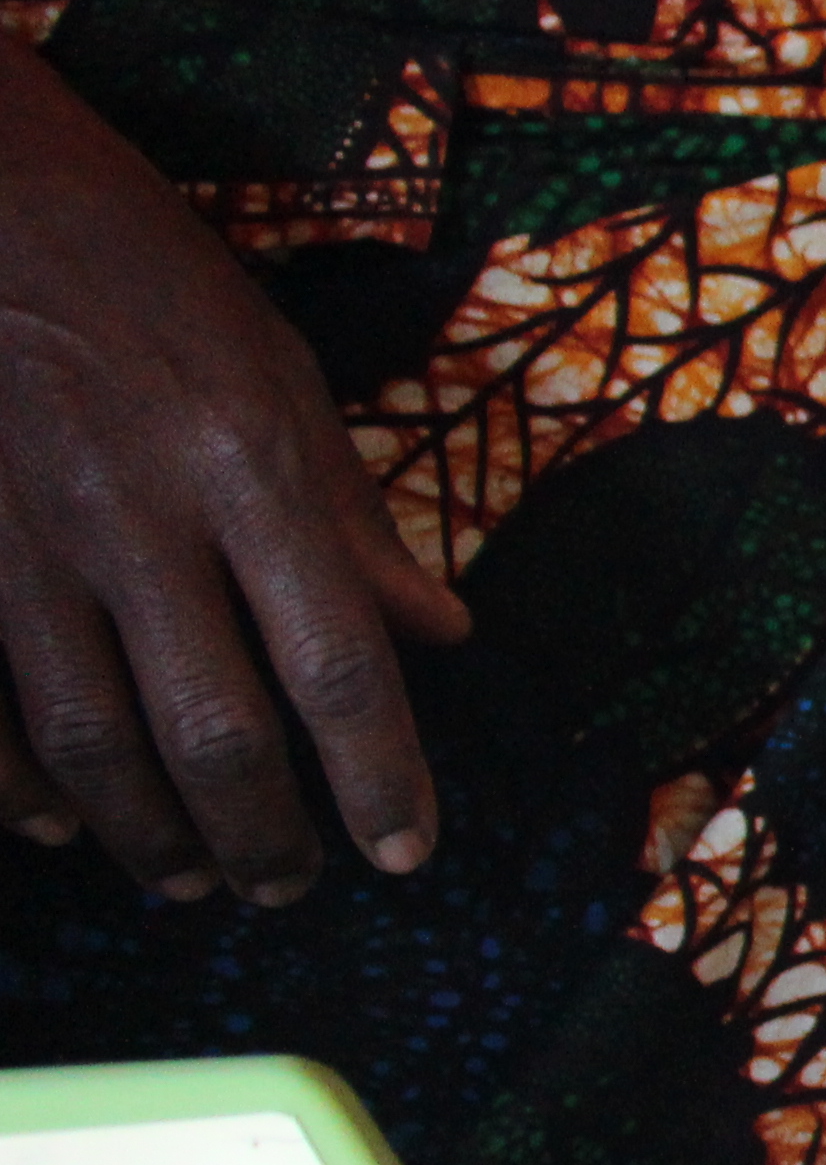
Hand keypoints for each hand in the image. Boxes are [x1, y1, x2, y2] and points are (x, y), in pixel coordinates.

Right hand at [0, 33, 469, 902]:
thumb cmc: (140, 278)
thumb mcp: (276, 372)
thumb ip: (349, 515)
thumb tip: (443, 632)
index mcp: (245, 465)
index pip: (337, 664)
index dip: (379, 776)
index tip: (407, 853)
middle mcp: (137, 514)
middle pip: (214, 730)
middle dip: (263, 836)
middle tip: (291, 887)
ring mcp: (19, 537)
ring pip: (90, 740)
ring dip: (150, 834)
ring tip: (193, 879)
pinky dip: (19, 786)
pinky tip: (62, 825)